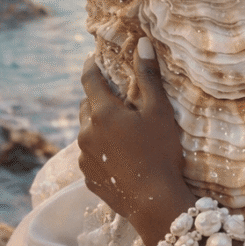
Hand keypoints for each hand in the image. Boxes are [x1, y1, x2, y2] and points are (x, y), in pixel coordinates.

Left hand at [78, 43, 196, 244]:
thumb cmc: (160, 151)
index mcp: (102, 113)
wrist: (154, 202)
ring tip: (121, 129)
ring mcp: (84, 158)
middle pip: (86, 106)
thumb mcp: (158, 111)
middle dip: (98, 98)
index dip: (91, 66)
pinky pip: (90, 155)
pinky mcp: (88, 178)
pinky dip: (101, 149)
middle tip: (117, 98)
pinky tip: (121, 155)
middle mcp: (86, 133)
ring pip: (87, 131)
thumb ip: (148, 76)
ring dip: (99, 125)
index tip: (92, 58)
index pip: (89, 80)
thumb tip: (142, 43)